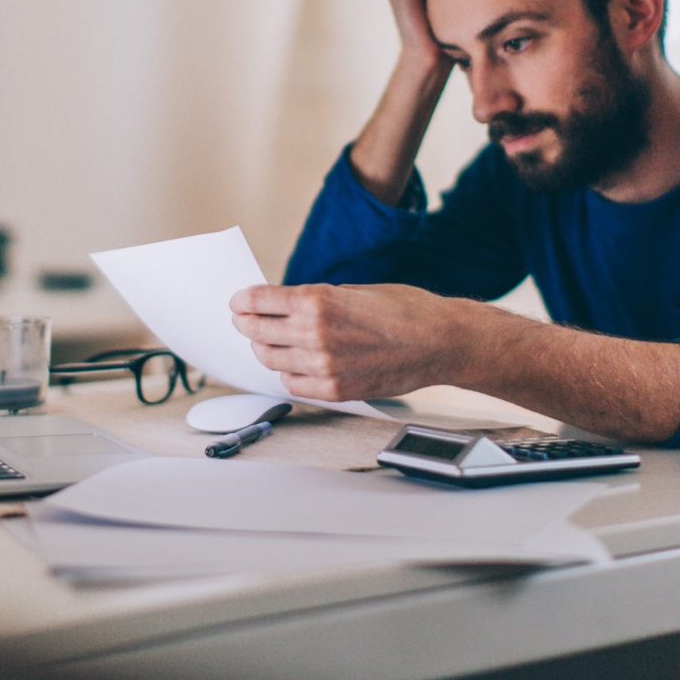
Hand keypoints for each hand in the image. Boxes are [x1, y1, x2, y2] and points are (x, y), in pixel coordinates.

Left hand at [230, 283, 469, 400]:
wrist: (440, 341)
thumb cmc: (405, 310)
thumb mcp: (354, 290)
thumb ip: (317, 300)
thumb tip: (287, 306)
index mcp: (319, 301)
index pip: (260, 301)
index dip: (244, 300)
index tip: (239, 301)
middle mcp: (316, 334)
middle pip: (258, 331)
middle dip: (247, 324)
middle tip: (244, 320)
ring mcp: (324, 366)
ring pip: (270, 359)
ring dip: (264, 349)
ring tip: (267, 342)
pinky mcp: (335, 390)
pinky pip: (293, 384)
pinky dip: (287, 373)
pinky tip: (293, 364)